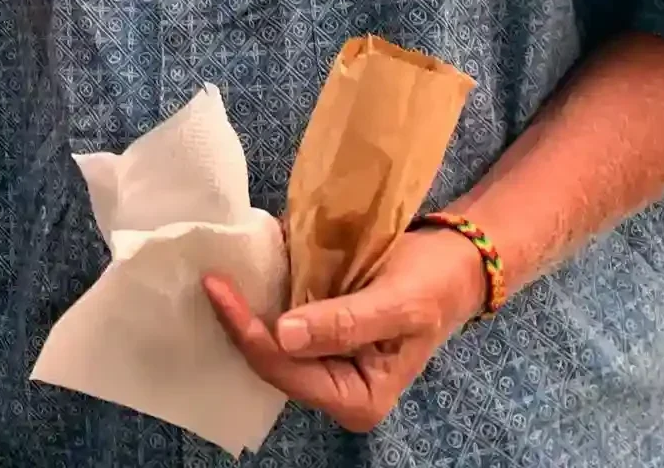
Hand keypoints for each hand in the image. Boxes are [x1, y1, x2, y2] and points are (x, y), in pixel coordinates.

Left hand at [204, 227, 487, 432]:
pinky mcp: (320, 337)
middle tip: (211, 276)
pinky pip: (281, 319)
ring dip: (248, 305)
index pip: (285, 371)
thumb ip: (345, 322)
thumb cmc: (433, 285)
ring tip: (221, 270)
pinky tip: (246, 269)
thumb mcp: (398, 303)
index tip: (216, 287)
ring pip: (270, 339)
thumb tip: (284, 335)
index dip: (247, 332)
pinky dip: (264, 293)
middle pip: (270, 360)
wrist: (452, 264)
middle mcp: (336, 390)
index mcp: (357, 399)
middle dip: (242, 320)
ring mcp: (326, 364)